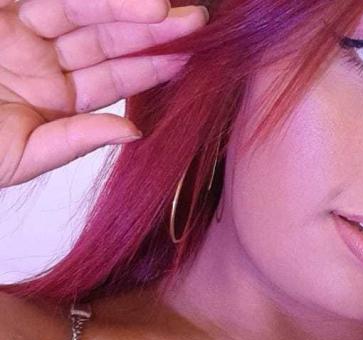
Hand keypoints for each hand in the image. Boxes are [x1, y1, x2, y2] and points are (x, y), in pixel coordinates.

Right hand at [0, 0, 208, 187]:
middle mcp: (47, 63)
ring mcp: (25, 34)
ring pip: (83, 12)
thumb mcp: (22, 155)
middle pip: (109, 41)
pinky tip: (130, 2)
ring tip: (164, 11)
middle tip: (196, 26)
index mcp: (57, 100)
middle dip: (153, 33)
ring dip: (124, 8)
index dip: (153, 68)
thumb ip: (75, 140)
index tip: (190, 61)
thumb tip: (133, 132)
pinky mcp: (0, 11)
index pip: (116, 79)